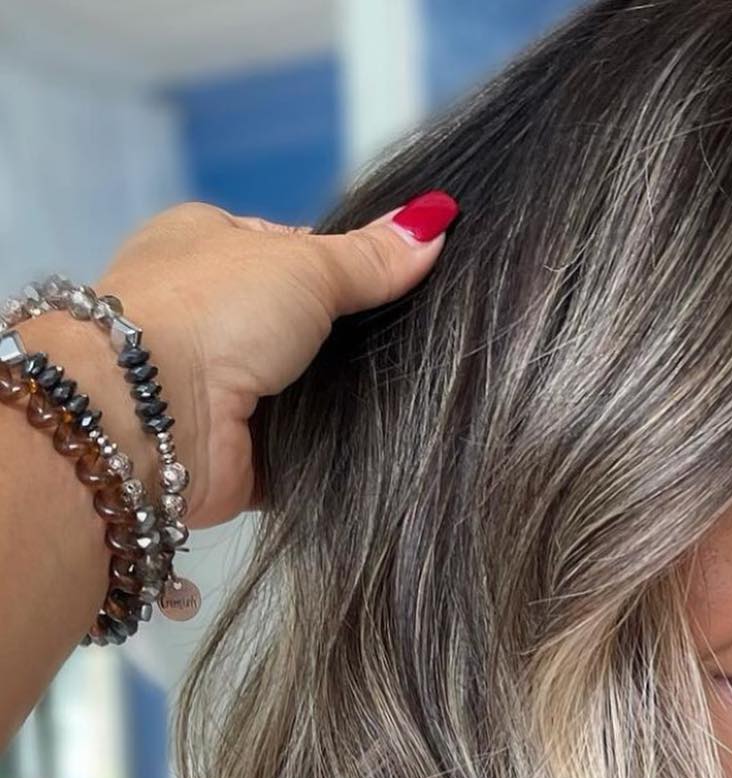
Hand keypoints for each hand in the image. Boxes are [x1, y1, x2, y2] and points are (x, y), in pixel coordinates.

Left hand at [91, 191, 457, 529]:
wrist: (147, 416)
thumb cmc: (214, 311)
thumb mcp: (305, 265)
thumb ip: (371, 257)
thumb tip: (436, 222)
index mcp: (203, 245)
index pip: (288, 251)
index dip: (342, 267)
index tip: (398, 286)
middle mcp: (203, 312)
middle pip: (299, 325)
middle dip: (348, 340)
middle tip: (414, 349)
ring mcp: (213, 385)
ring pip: (300, 389)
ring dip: (342, 399)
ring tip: (413, 398)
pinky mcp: (230, 451)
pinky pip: (297, 448)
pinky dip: (328, 451)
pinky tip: (382, 447)